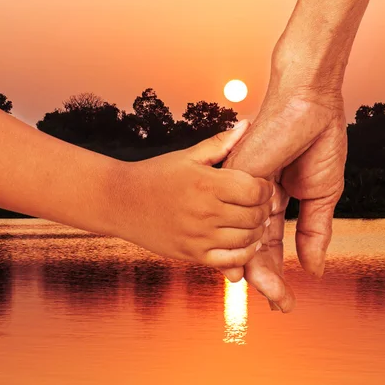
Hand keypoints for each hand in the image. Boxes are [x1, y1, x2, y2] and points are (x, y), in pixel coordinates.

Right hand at [107, 121, 273, 267]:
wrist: (119, 202)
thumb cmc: (156, 174)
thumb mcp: (188, 156)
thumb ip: (221, 143)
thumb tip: (247, 124)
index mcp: (206, 184)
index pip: (255, 190)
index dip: (265, 187)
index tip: (260, 185)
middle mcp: (204, 212)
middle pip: (255, 216)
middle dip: (263, 208)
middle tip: (258, 203)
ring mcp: (199, 237)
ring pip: (247, 239)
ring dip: (257, 230)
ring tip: (252, 220)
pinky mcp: (192, 255)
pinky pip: (231, 261)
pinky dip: (244, 253)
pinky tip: (242, 241)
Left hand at [223, 93, 346, 311]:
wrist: (312, 105)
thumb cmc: (319, 142)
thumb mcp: (323, 195)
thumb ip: (315, 232)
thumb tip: (313, 270)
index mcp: (273, 202)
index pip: (271, 244)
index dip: (279, 272)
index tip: (284, 300)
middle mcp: (255, 201)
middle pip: (256, 248)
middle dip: (269, 279)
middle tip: (280, 306)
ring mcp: (245, 191)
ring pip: (244, 240)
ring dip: (258, 272)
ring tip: (273, 298)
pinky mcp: (239, 179)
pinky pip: (241, 220)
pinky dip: (248, 248)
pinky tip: (251, 272)